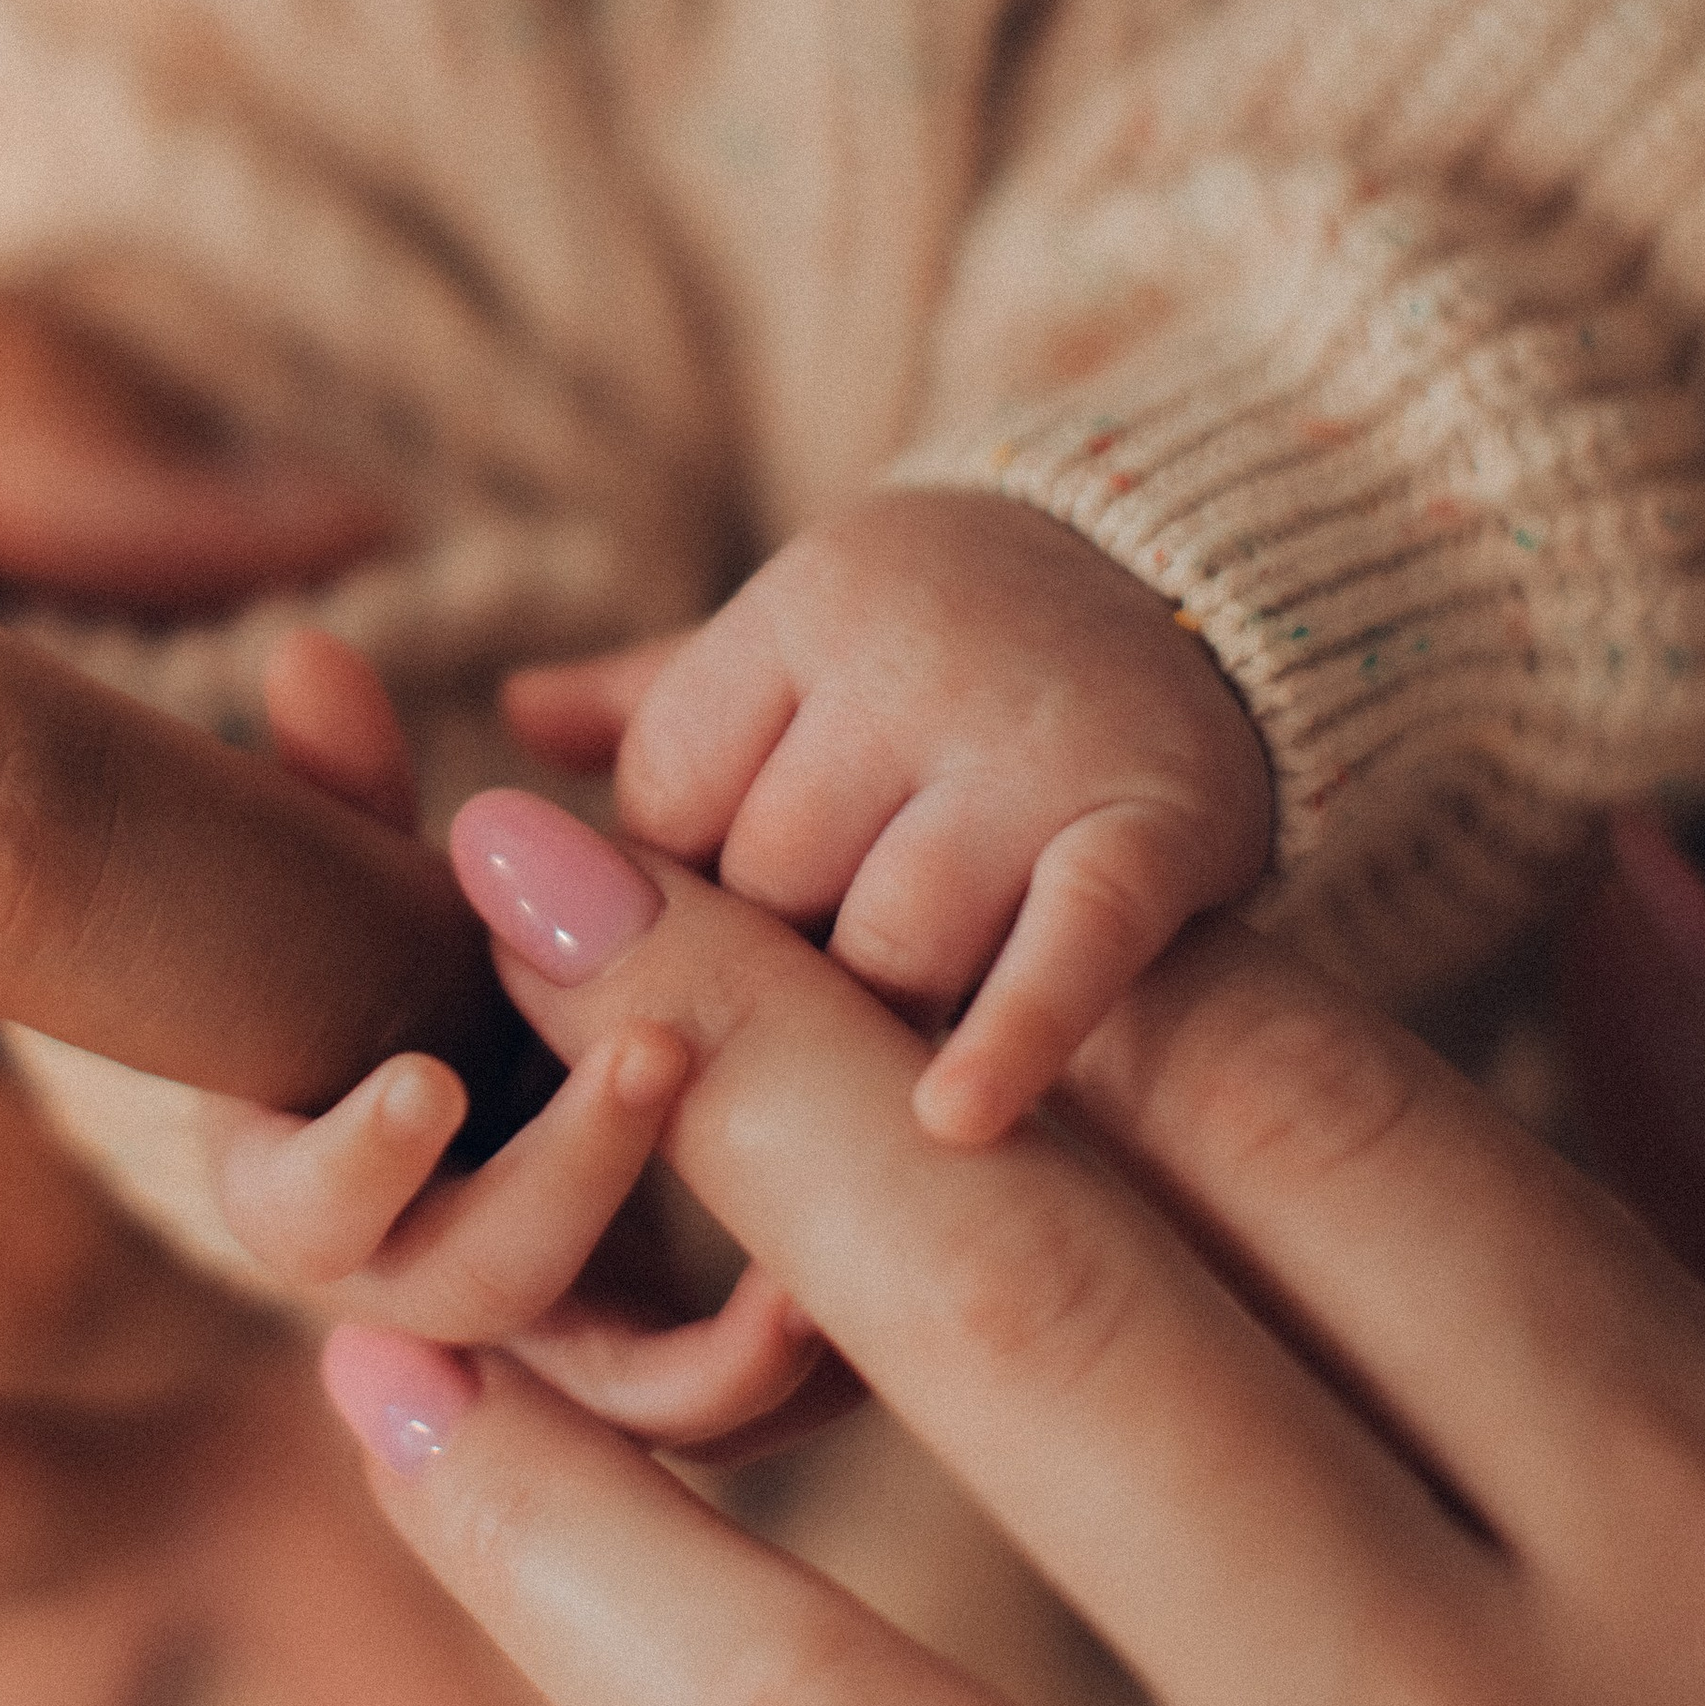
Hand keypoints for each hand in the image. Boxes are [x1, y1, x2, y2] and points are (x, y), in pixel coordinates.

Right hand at [209, 635, 836, 1451]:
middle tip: (659, 1058)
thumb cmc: (417, 939)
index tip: (426, 1077)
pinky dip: (790, 1358)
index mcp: (308, 1172)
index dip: (357, 1159)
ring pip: (614, 1396)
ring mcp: (546, 1341)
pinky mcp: (671, 1365)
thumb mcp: (391, 864)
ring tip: (798, 1236)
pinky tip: (863, 1272)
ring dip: (701, 1327)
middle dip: (567, 1178)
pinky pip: (732, 1410)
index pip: (297, 1209)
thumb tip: (312, 650)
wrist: (507, 1035)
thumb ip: (346, 779)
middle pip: (473, 1295)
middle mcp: (411, 1287)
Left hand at [313, 809, 1704, 1705]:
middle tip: (514, 908)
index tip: (778, 837)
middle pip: (1032, 1330)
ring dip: (546, 1501)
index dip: (1006, 940)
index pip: (1304, 1141)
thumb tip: (1616, 863)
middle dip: (738, 1072)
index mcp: (1687, 1556)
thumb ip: (1703, 1181)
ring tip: (379, 1357)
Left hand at [509, 488, 1273, 1144]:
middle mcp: (910, 664)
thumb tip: (507, 729)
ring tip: (892, 1039)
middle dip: (774, 962)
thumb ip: (655, 699)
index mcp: (802, 606)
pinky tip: (948, 1124)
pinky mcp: (1156, 829)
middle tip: (812, 992)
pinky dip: (1011, 1042)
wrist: (1198, 581)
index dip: (675, 887)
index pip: (667, 793)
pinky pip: (1065, 951)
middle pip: (766, 883)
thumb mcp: (805, 641)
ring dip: (878, 1015)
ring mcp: (1035, 751)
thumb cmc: (952, 638)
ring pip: (889, 942)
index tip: (719, 918)